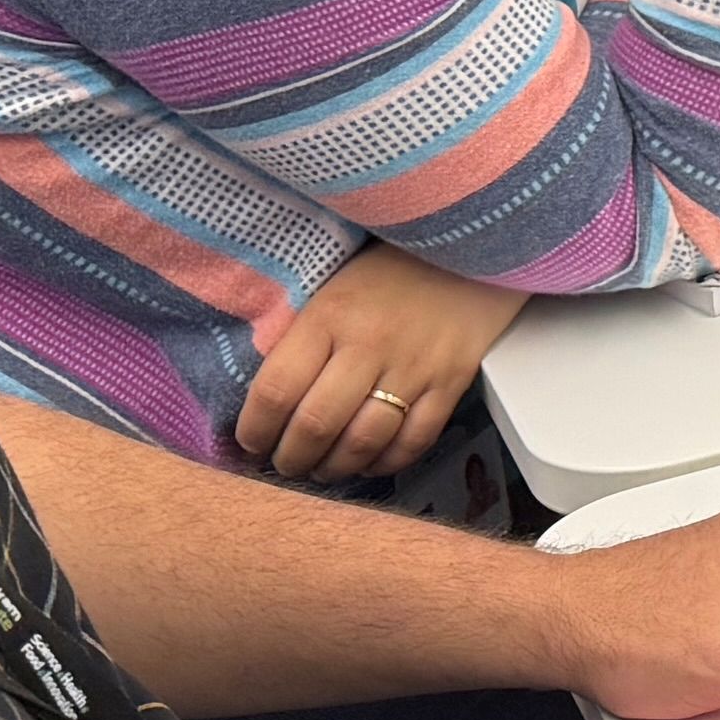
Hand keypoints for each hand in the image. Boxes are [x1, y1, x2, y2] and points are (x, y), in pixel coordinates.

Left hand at [235, 240, 529, 483]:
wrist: (468, 250)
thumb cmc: (387, 273)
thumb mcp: (330, 290)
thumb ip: (300, 340)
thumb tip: (266, 401)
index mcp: (329, 317)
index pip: (277, 390)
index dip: (255, 429)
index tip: (250, 441)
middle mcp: (370, 345)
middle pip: (317, 424)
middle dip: (291, 458)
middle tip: (284, 464)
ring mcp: (415, 366)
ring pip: (365, 441)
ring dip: (335, 468)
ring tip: (322, 469)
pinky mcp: (452, 382)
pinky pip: (414, 440)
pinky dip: (386, 463)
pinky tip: (368, 462)